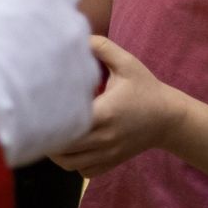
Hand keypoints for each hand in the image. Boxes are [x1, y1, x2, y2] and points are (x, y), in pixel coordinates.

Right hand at [0, 0, 95, 164]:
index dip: (41, 4)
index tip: (25, 17)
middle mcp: (72, 27)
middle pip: (69, 29)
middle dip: (51, 40)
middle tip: (20, 59)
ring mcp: (82, 70)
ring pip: (76, 70)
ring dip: (56, 77)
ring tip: (22, 94)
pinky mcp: (81, 110)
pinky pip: (72, 108)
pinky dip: (54, 113)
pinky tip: (27, 118)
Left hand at [49, 37, 183, 177]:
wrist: (168, 119)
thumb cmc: (145, 88)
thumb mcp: (127, 64)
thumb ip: (102, 48)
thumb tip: (77, 36)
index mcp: (105, 113)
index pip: (68, 124)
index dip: (50, 118)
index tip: (40, 106)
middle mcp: (104, 138)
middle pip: (63, 148)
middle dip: (48, 136)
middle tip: (39, 119)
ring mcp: (108, 154)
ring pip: (69, 164)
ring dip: (57, 152)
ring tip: (52, 133)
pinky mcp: (111, 163)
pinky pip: (83, 171)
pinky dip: (72, 163)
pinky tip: (71, 146)